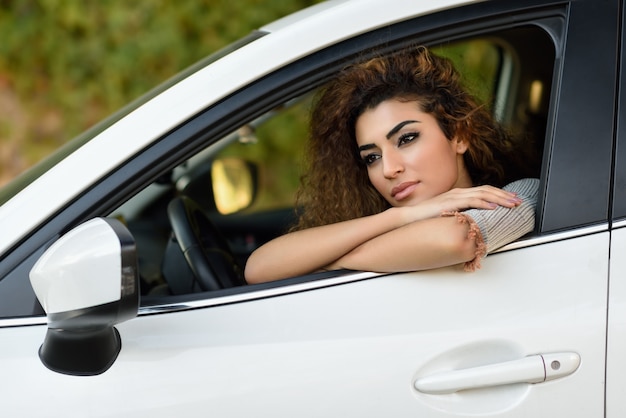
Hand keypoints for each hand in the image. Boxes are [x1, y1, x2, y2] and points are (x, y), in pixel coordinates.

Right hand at [398, 185, 521, 222]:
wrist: (409, 217)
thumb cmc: (426, 219)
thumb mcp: (447, 216)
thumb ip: (459, 215)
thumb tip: (472, 223)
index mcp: (459, 195)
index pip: (484, 191)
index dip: (499, 195)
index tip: (512, 200)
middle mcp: (459, 192)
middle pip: (487, 190)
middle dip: (505, 195)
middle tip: (519, 201)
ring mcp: (455, 196)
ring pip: (483, 194)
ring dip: (499, 198)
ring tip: (512, 204)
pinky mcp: (450, 203)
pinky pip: (471, 201)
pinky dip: (484, 203)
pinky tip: (494, 207)